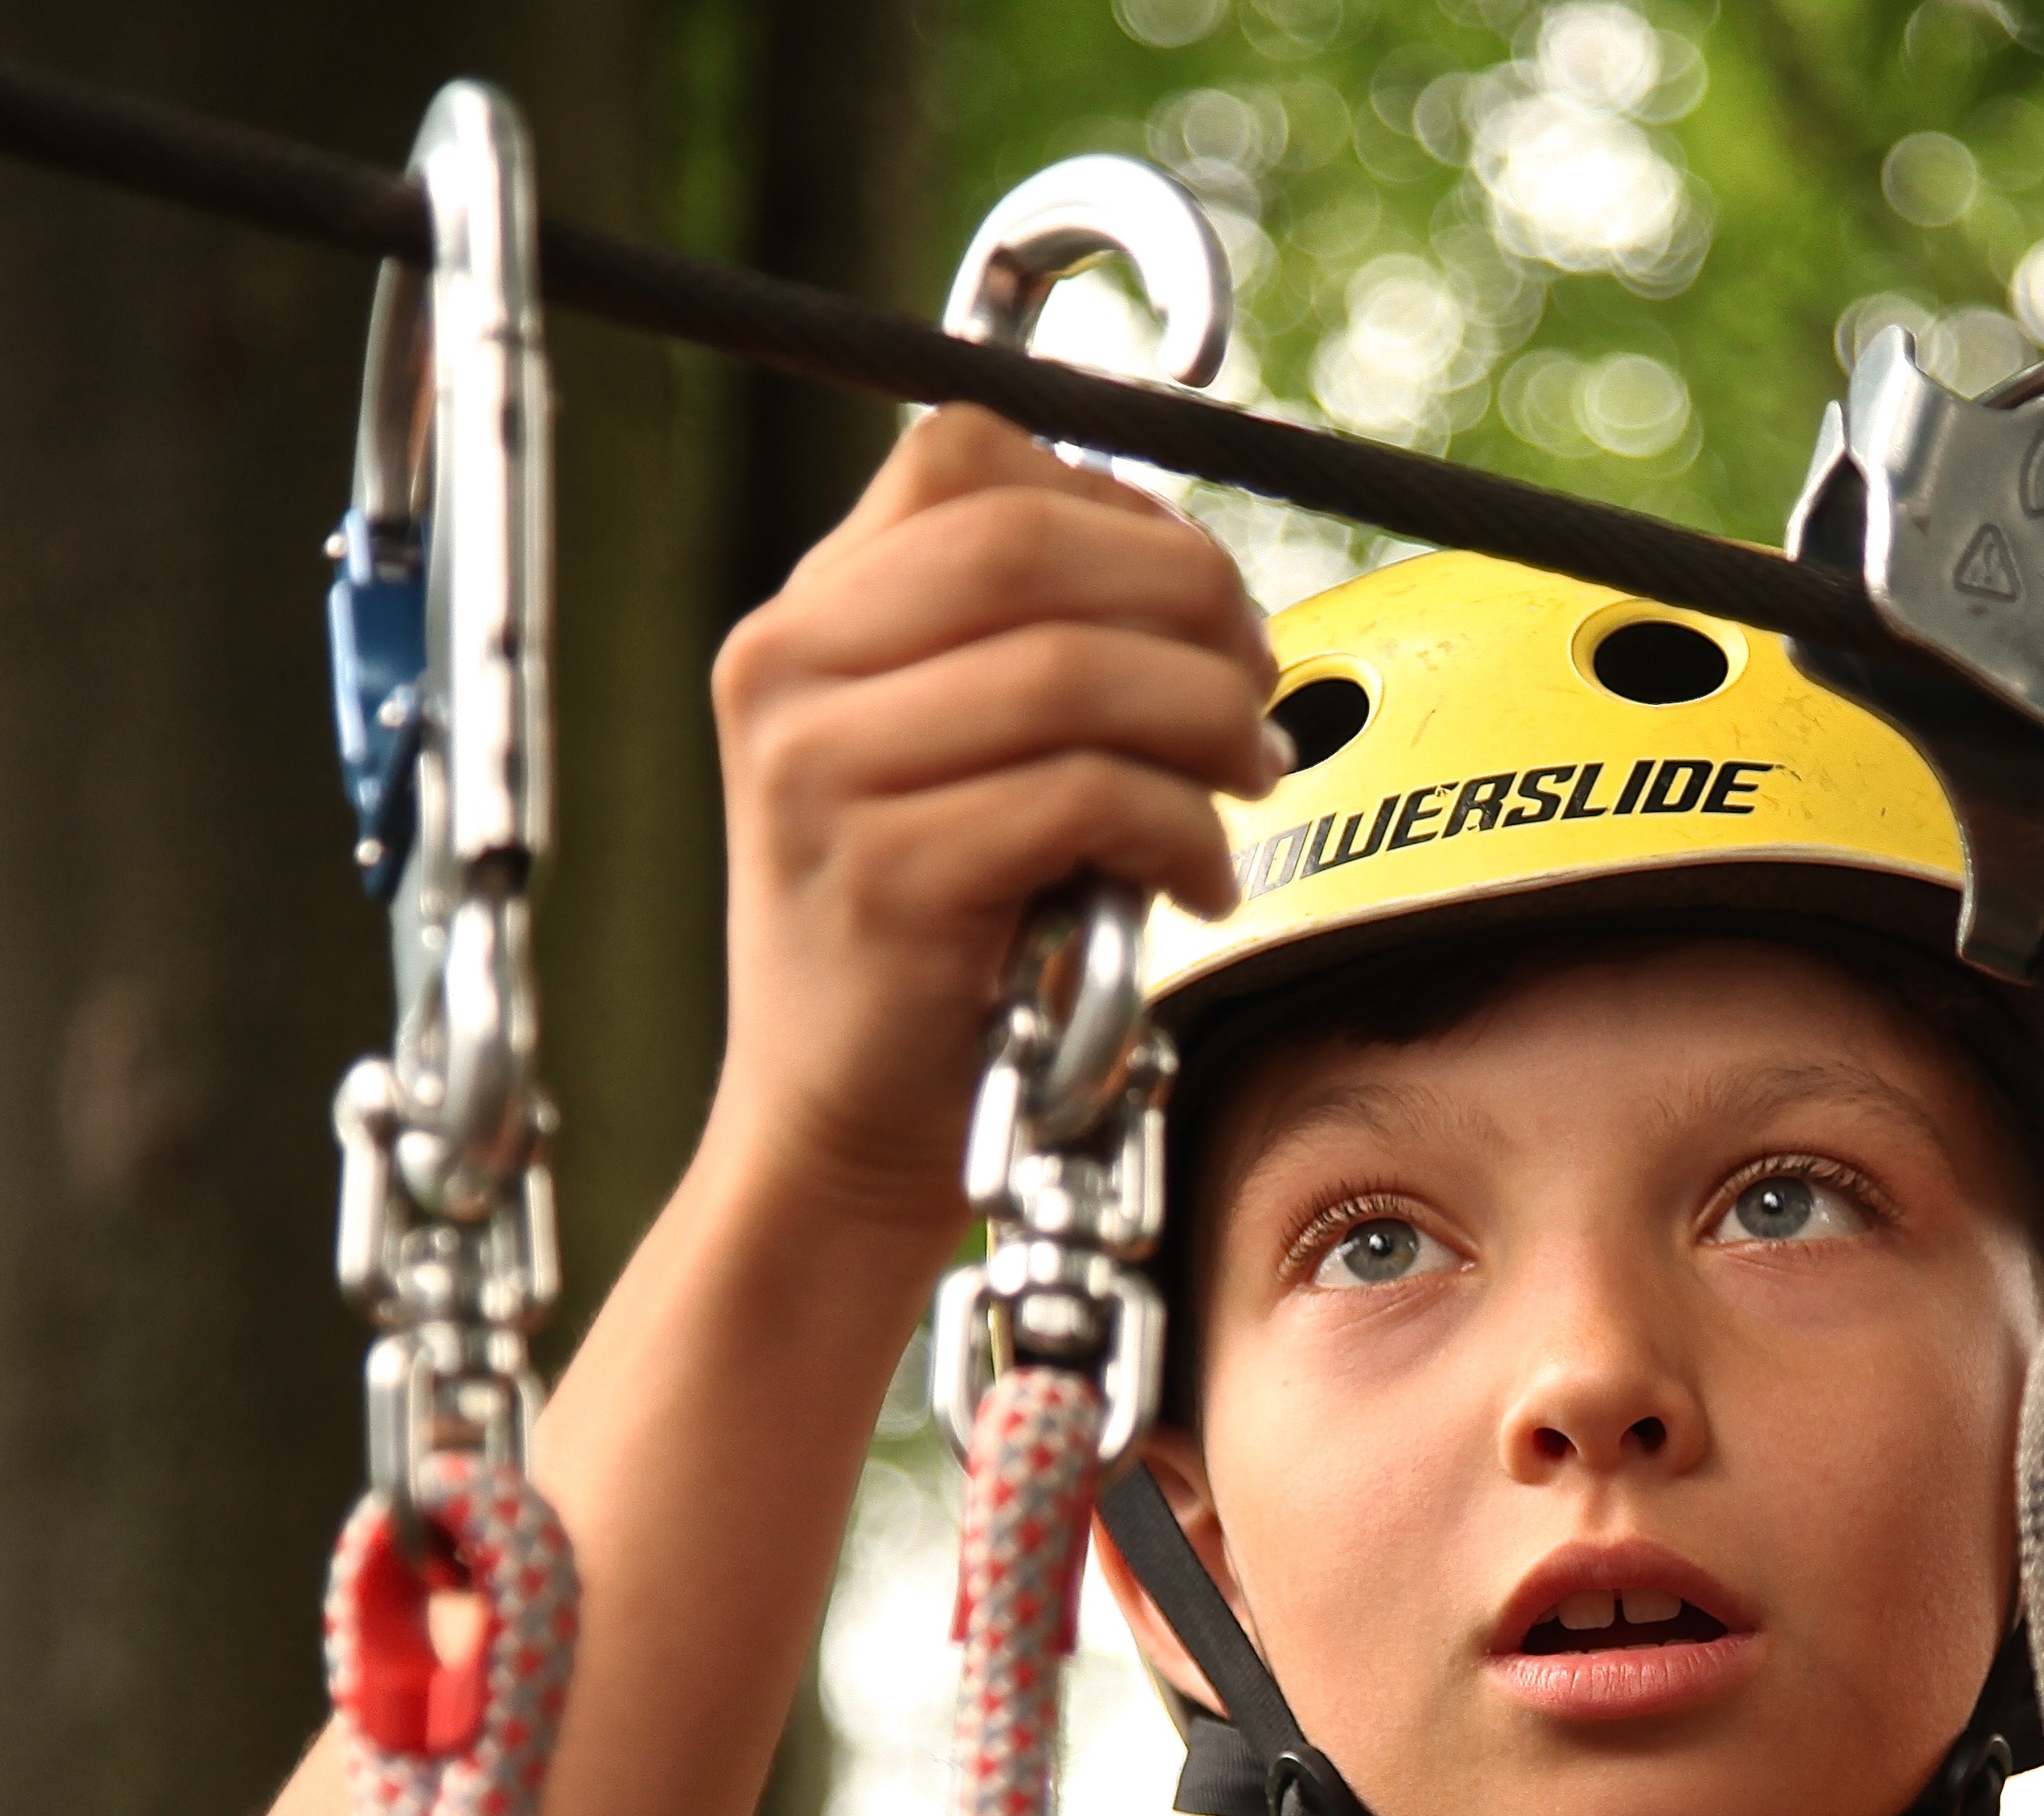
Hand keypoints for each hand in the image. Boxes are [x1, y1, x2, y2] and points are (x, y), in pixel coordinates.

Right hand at [707, 404, 1286, 1234]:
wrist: (835, 1130)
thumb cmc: (930, 946)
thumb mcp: (940, 758)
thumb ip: (1019, 651)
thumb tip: (1200, 580)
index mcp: (802, 619)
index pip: (969, 457)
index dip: (1119, 505)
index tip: (1197, 599)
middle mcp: (786, 673)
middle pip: (1032, 542)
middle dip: (1189, 598)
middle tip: (1257, 685)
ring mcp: (823, 774)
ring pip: (1075, 667)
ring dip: (1207, 718)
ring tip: (1245, 781)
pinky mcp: (886, 877)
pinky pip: (1087, 797)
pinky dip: (1183, 831)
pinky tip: (1197, 882)